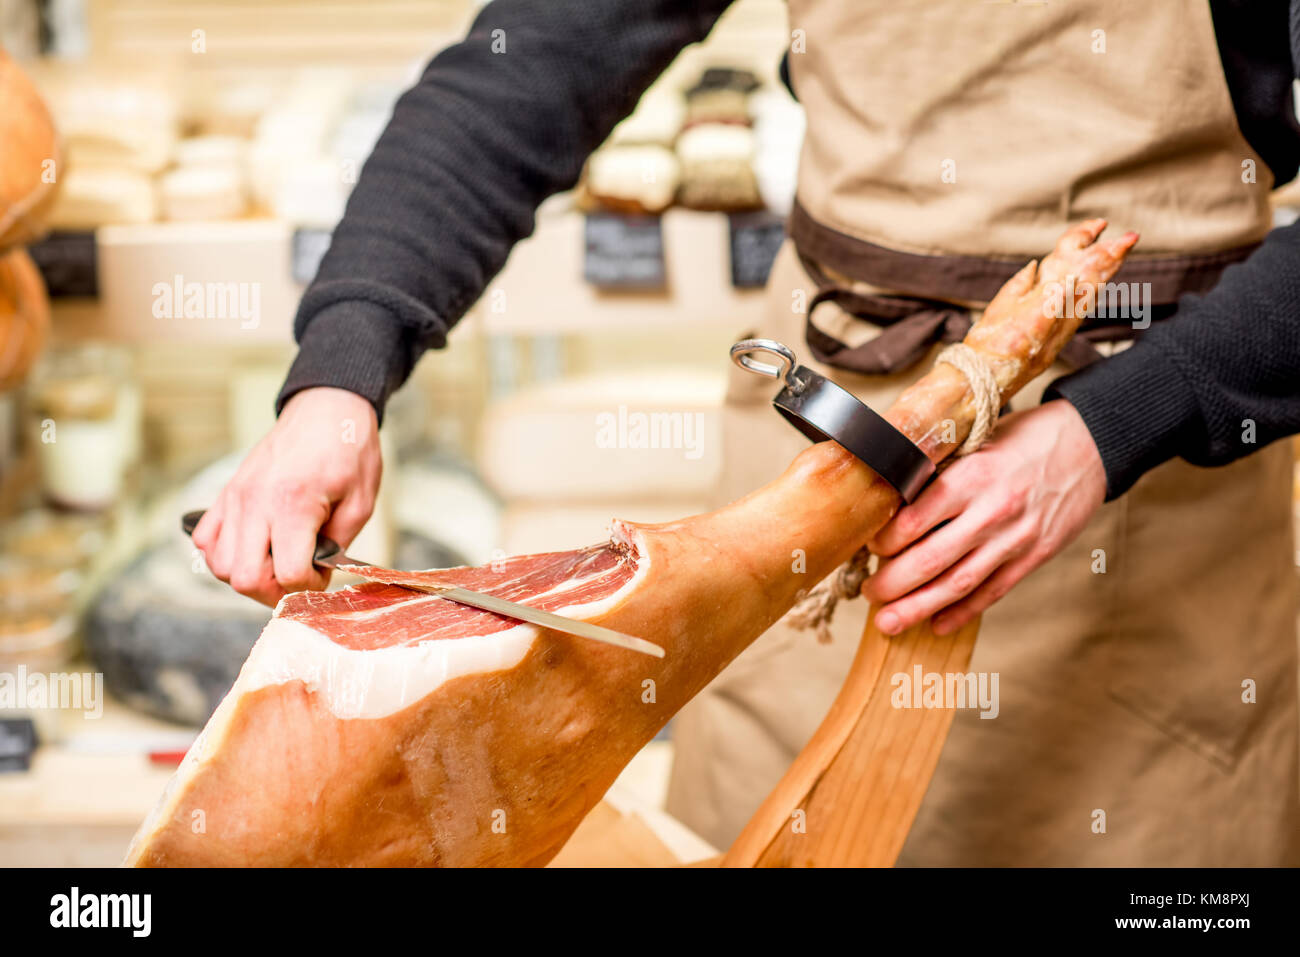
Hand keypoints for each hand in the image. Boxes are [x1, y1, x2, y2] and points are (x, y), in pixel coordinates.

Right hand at [193, 387, 381, 605]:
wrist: (326, 409)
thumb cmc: (348, 450)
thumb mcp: (360, 502)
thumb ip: (336, 544)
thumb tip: (315, 574)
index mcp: (293, 504)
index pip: (286, 573)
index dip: (308, 587)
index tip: (322, 575)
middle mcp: (255, 502)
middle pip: (244, 578)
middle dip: (274, 591)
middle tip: (298, 580)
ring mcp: (235, 497)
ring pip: (218, 565)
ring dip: (248, 575)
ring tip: (277, 563)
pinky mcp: (226, 492)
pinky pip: (205, 540)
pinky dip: (224, 555)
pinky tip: (253, 548)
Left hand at [862, 400, 1104, 635]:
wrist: (1090, 443)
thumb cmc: (1025, 438)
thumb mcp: (976, 441)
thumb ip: (941, 472)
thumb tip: (893, 501)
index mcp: (971, 477)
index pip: (913, 520)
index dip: (883, 541)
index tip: (867, 547)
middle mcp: (991, 511)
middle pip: (930, 560)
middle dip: (892, 584)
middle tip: (869, 592)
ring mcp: (1015, 539)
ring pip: (958, 584)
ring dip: (918, 607)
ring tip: (888, 622)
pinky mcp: (1035, 556)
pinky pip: (993, 591)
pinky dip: (962, 612)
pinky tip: (936, 624)